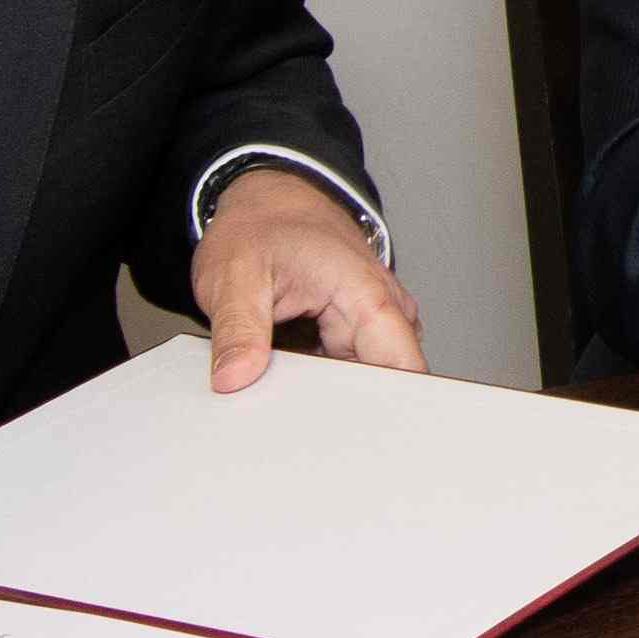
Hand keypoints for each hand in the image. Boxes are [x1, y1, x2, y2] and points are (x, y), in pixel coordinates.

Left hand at [190, 166, 426, 389]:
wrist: (267, 200)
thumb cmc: (261, 225)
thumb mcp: (235, 273)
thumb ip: (238, 330)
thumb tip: (236, 379)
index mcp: (365, 294)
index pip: (403, 368)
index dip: (386, 410)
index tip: (348, 437)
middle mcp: (381, 310)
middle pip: (383, 385)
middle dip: (343, 410)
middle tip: (290, 409)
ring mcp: (370, 323)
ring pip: (362, 384)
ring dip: (329, 396)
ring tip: (285, 385)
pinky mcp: (352, 334)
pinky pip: (345, 372)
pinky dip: (318, 382)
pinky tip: (289, 375)